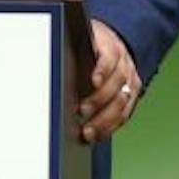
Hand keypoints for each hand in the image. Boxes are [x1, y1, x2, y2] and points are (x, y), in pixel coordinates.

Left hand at [78, 18, 139, 143]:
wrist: (109, 45)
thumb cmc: (87, 48)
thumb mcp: (78, 43)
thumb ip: (69, 55)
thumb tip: (46, 68)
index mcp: (109, 45)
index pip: (110, 56)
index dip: (103, 69)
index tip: (94, 81)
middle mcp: (123, 62)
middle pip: (118, 81)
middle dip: (100, 99)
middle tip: (82, 111)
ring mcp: (130, 79)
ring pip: (123, 102)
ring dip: (105, 119)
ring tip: (87, 131)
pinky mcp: (131, 95)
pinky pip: (125, 114)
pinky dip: (110, 127)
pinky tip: (96, 135)